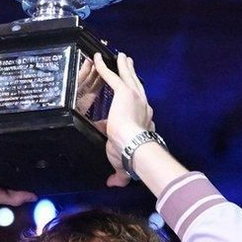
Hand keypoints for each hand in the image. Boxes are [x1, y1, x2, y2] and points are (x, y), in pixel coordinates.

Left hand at [89, 52, 153, 187]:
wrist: (134, 147)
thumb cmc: (130, 156)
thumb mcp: (122, 164)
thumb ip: (118, 174)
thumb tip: (113, 184)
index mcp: (144, 120)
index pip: (139, 107)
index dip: (135, 100)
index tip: (132, 94)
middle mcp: (143, 106)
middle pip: (137, 85)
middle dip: (132, 74)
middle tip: (129, 63)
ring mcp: (135, 97)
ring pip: (128, 77)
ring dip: (123, 66)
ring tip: (121, 57)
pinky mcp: (124, 92)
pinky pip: (112, 76)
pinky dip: (104, 67)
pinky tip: (97, 59)